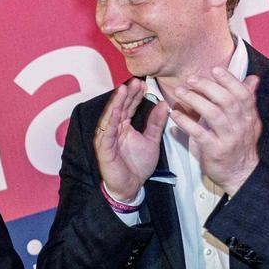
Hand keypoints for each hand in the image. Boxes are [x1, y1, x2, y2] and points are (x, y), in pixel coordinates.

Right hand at [94, 78, 169, 200]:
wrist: (131, 187)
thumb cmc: (137, 165)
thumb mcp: (152, 141)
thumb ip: (156, 123)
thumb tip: (164, 104)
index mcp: (123, 126)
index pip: (128, 106)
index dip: (135, 95)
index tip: (143, 83)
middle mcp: (113, 129)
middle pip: (119, 108)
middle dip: (126, 94)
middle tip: (134, 82)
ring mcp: (107, 138)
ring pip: (110, 117)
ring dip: (116, 103)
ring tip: (123, 90)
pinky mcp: (104, 148)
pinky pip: (107, 132)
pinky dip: (111, 121)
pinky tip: (116, 111)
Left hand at [168, 68, 261, 194]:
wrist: (241, 174)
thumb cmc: (240, 144)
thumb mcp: (249, 121)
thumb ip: (247, 99)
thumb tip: (252, 78)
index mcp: (249, 116)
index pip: (243, 94)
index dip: (229, 80)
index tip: (214, 69)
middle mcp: (241, 126)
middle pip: (227, 101)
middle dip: (208, 86)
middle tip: (190, 78)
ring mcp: (229, 139)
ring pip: (214, 114)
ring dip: (195, 100)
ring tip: (179, 92)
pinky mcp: (216, 150)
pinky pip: (200, 133)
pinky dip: (187, 122)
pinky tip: (176, 113)